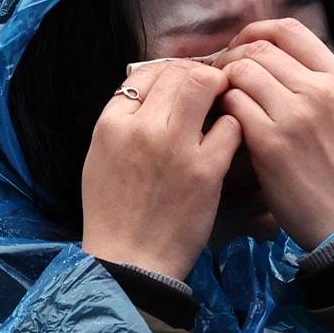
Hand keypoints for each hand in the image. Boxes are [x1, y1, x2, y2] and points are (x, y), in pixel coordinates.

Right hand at [81, 60, 241, 280]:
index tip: (179, 84)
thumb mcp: (101, 157)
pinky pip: (230, 124)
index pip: (145, 73)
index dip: (167, 73)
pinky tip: (228, 136)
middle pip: (178, 72)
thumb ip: (122, 121)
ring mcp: (176, 147)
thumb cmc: (113, 212)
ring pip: (205, 85)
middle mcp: (142, 128)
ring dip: (218, 89)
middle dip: (197, 74)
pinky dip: (232, 124)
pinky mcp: (206, 169)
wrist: (130, 260)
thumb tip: (150, 92)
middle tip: (208, 88)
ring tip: (221, 104)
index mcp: (112, 124)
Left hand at [215, 18, 333, 249]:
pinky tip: (224, 123)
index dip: (256, 31)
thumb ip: (313, 81)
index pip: (289, 29)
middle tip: (221, 77)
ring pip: (241, 72)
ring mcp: (295, 114)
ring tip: (220, 100)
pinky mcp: (271, 142)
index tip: (242, 46)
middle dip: (232, 57)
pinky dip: (222, 109)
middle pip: (259, 49)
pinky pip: (233, 104)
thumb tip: (269, 57)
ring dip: (223, 82)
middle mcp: (319, 89)